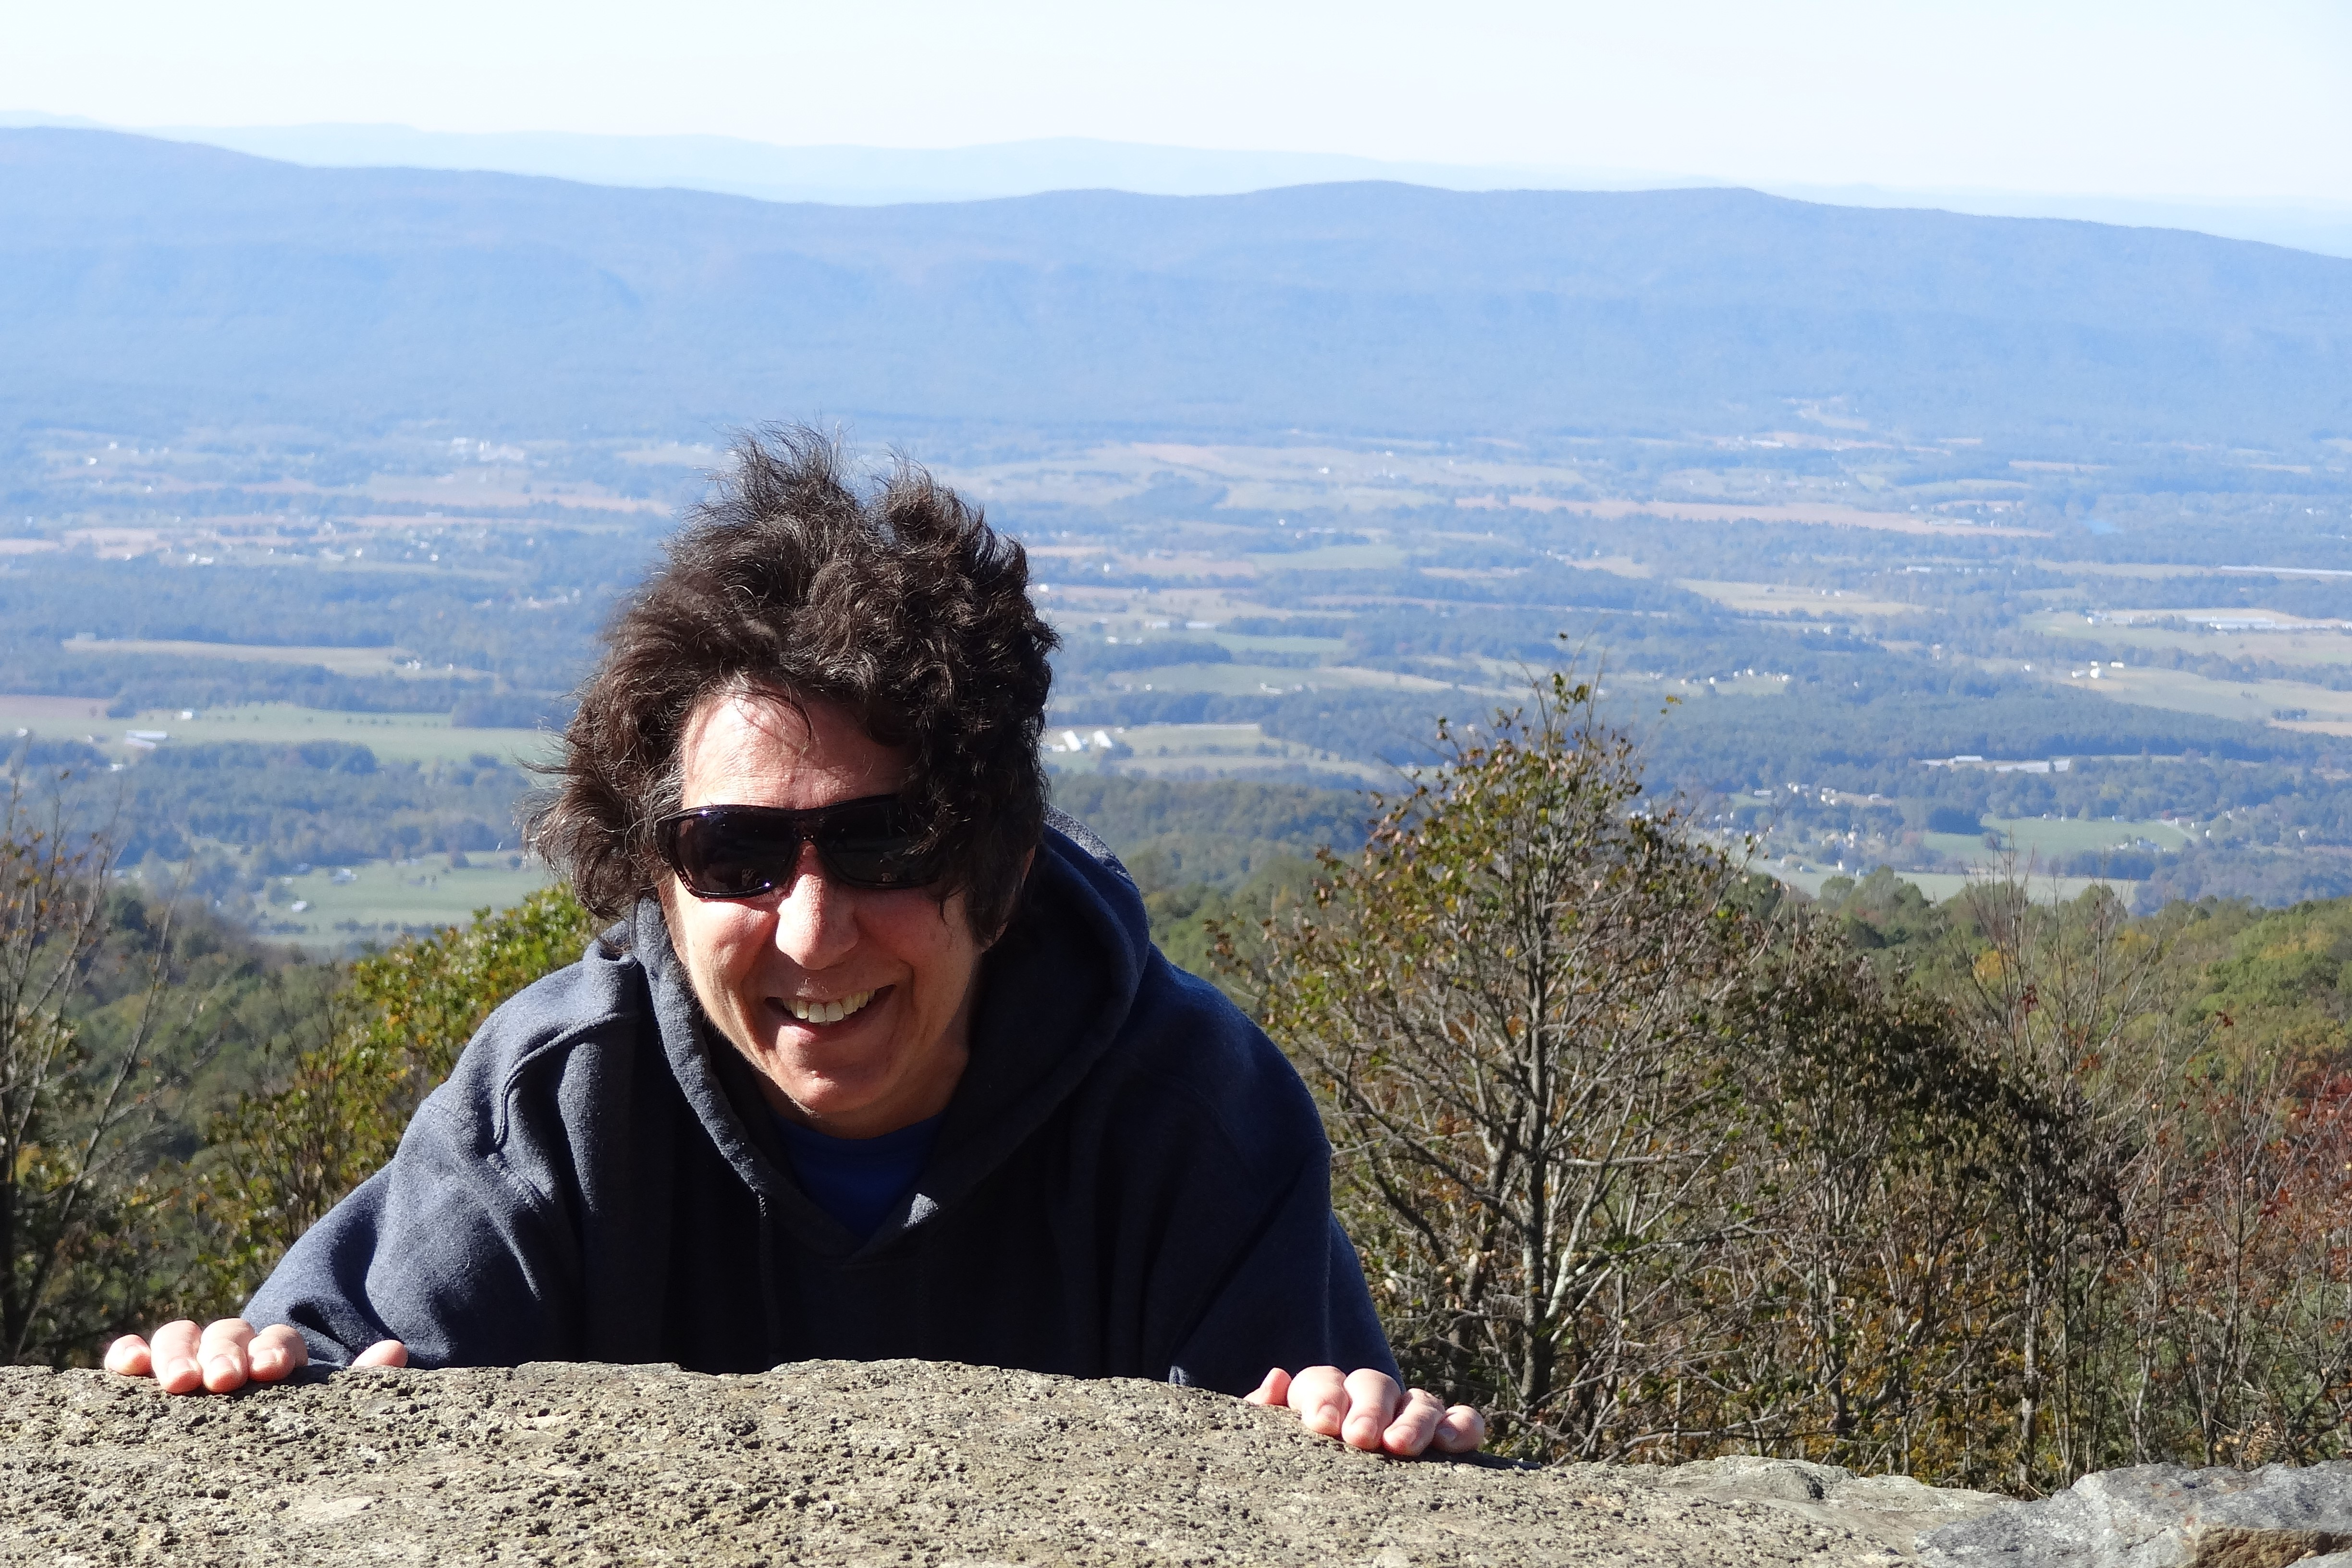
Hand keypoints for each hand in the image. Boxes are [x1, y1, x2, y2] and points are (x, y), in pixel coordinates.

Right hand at [104, 1319, 407, 1393]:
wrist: (255, 1425)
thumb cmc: (292, 1416)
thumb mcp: (330, 1405)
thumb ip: (360, 1380)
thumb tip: (394, 1350)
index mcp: (278, 1352)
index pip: (280, 1341)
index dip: (276, 1350)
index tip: (272, 1369)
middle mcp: (234, 1345)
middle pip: (229, 1332)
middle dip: (226, 1353)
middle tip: (223, 1380)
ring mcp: (192, 1353)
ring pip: (182, 1335)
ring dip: (179, 1353)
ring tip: (179, 1383)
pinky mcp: (153, 1368)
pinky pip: (139, 1353)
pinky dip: (131, 1352)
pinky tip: (129, 1366)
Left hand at [1245, 1365, 1484, 1456]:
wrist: (1322, 1503)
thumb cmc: (1296, 1470)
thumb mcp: (1271, 1444)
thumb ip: (1265, 1413)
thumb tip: (1276, 1379)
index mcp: (1325, 1396)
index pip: (1324, 1380)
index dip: (1324, 1396)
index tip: (1322, 1424)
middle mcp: (1369, 1398)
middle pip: (1374, 1384)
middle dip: (1368, 1408)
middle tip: (1361, 1439)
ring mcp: (1409, 1413)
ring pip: (1419, 1399)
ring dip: (1413, 1419)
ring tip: (1402, 1447)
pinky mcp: (1444, 1433)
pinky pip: (1463, 1421)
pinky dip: (1461, 1425)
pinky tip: (1449, 1444)